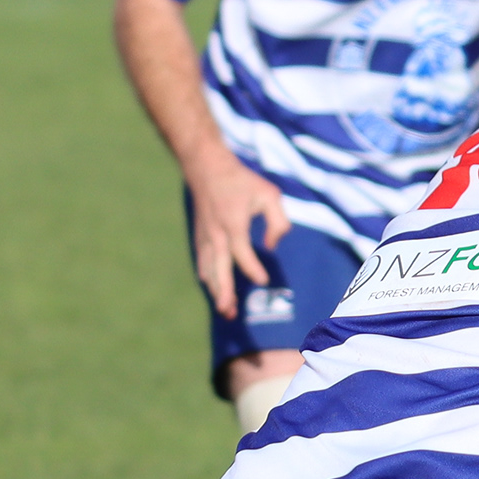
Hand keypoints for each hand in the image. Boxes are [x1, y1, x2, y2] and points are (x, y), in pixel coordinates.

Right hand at [187, 156, 287, 318]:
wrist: (205, 167)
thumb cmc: (241, 181)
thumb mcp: (268, 193)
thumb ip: (278, 221)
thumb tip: (272, 246)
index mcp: (233, 223)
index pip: (242, 252)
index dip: (252, 268)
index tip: (263, 280)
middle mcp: (216, 234)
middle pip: (218, 269)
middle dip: (223, 291)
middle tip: (229, 311)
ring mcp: (205, 238)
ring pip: (208, 270)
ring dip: (216, 291)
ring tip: (225, 310)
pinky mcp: (200, 238)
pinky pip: (203, 264)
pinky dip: (209, 279)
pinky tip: (216, 290)